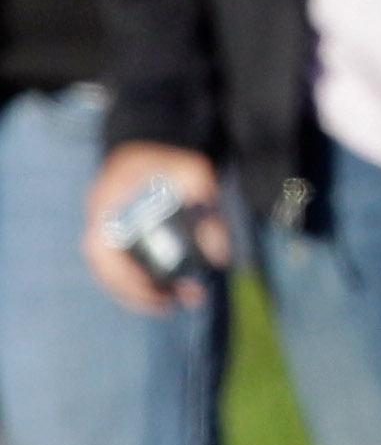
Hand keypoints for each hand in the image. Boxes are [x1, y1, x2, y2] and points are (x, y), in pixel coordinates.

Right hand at [84, 142, 228, 314]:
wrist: (149, 139)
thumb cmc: (168, 156)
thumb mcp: (195, 174)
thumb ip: (207, 210)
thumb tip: (219, 256)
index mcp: (106, 204)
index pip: (103, 252)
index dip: (126, 279)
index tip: (156, 294)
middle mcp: (97, 219)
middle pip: (105, 270)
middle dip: (136, 293)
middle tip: (172, 305)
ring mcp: (102, 226)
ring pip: (111, 271)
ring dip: (138, 290)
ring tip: (174, 301)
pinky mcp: (113, 232)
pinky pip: (119, 263)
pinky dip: (139, 279)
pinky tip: (165, 288)